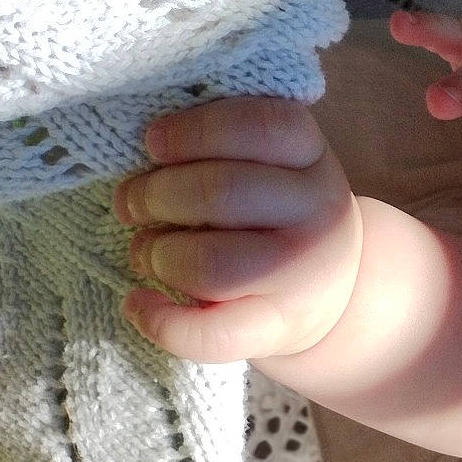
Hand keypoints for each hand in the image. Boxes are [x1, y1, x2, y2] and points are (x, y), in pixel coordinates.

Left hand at [115, 98, 361, 363]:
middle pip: (221, 192)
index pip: (261, 127)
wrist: (329, 290)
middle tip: (132, 203)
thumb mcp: (275, 166)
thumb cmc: (276, 215)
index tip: (155, 144)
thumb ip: (228, 147)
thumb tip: (148, 148)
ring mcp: (303, 274)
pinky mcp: (278, 327)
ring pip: (210, 264)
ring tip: (146, 251)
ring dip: (156, 254)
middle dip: (154, 194)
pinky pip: (211, 334)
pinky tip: (138, 303)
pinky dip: (160, 321)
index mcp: (313, 160)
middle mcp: (319, 212)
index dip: (195, 130)